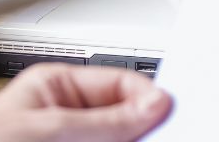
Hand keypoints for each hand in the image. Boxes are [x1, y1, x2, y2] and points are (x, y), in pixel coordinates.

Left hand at [0, 63, 171, 141]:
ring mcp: (71, 141)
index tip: (173, 116)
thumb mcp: (45, 130)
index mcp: (57, 87)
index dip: (149, 98)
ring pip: (119, 139)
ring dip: (136, 140)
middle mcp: (67, 118)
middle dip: (144, 129)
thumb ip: (102, 121)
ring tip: (154, 141)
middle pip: (125, 119)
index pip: (120, 82)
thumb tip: (153, 106)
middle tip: (169, 135)